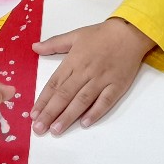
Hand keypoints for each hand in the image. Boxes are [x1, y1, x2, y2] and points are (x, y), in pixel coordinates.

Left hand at [31, 18, 154, 134]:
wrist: (130, 32)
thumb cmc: (102, 34)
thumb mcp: (75, 35)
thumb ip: (54, 43)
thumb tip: (34, 47)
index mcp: (73, 61)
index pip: (54, 84)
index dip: (43, 100)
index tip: (33, 114)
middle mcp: (86, 72)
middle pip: (65, 95)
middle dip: (50, 113)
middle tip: (38, 128)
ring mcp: (102, 80)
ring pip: (82, 100)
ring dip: (68, 116)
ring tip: (56, 130)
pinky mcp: (117, 85)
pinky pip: (105, 101)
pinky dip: (95, 112)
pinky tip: (85, 123)